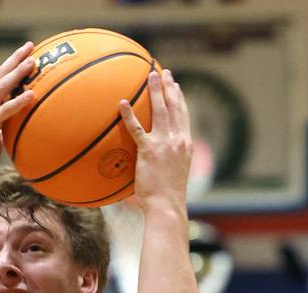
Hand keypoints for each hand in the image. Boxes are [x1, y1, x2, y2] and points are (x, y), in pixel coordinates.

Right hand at [0, 42, 35, 179]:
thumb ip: (4, 125)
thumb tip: (17, 125)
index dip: (11, 63)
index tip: (24, 52)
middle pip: (1, 74)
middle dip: (16, 58)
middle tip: (30, 45)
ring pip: (3, 86)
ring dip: (18, 73)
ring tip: (32, 62)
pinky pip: (6, 109)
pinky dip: (19, 101)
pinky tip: (31, 95)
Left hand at [120, 69, 191, 213]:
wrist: (166, 204)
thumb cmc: (167, 195)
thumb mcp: (174, 172)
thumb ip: (169, 160)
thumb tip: (158, 159)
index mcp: (185, 144)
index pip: (183, 115)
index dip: (179, 98)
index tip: (176, 85)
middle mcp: (177, 139)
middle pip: (174, 107)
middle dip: (169, 87)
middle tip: (164, 72)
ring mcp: (164, 144)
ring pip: (160, 111)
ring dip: (155, 91)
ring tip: (150, 76)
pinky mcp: (148, 151)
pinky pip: (136, 128)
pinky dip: (129, 114)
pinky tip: (122, 103)